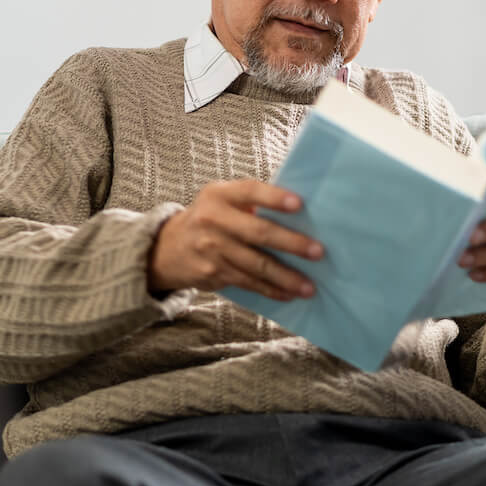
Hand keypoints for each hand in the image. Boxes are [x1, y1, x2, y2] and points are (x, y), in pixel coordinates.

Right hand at [148, 180, 323, 301]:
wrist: (168, 248)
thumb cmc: (209, 219)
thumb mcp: (221, 200)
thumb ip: (251, 203)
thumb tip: (300, 215)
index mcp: (218, 194)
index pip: (250, 191)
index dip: (274, 198)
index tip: (299, 204)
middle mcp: (212, 219)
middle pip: (258, 232)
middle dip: (291, 243)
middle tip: (317, 252)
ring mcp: (211, 248)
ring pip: (256, 264)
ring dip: (286, 277)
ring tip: (309, 286)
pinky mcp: (213, 272)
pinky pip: (248, 282)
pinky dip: (271, 290)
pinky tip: (289, 294)